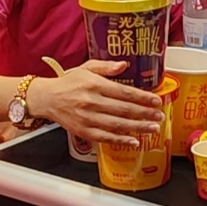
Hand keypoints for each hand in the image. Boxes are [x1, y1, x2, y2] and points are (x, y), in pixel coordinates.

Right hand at [28, 60, 163, 146]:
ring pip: (117, 125)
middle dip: (145, 113)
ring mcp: (87, 118)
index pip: (124, 92)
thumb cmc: (68, 82)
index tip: (156, 101)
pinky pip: (105, 137)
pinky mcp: (83, 131)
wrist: (46, 98)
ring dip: (137, 127)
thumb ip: (106, 66)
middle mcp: (91, 102)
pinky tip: (134, 141)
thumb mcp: (86, 68)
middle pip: (124, 109)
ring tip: (153, 128)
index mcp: (94, 84)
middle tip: (159, 116)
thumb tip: (124, 65)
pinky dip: (120, 140)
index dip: (142, 97)